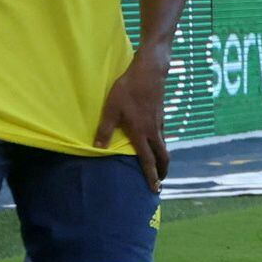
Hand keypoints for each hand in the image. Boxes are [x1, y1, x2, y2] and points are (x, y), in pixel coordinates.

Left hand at [95, 48, 171, 189]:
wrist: (149, 72)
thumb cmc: (128, 90)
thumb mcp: (111, 109)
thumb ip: (105, 129)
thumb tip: (97, 149)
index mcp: (141, 133)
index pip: (148, 160)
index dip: (151, 176)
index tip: (155, 189)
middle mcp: (153, 131)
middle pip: (162, 156)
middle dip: (162, 171)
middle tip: (160, 182)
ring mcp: (159, 123)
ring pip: (164, 145)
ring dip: (162, 158)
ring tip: (158, 165)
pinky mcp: (160, 114)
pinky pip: (163, 135)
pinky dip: (161, 144)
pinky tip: (156, 142)